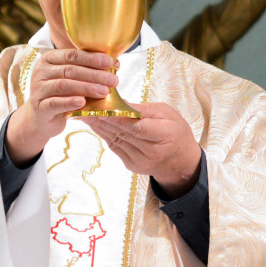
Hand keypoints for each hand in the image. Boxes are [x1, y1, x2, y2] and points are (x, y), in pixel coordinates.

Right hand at [6, 48, 120, 162]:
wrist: (40, 118)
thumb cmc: (61, 94)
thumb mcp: (72, 79)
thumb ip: (88, 69)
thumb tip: (115, 63)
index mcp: (50, 59)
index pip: (72, 55)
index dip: (92, 58)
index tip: (110, 62)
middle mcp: (41, 71)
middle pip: (70, 70)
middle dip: (94, 74)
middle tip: (113, 80)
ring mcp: (38, 89)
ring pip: (64, 85)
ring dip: (86, 87)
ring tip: (104, 91)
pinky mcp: (39, 107)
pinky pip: (55, 103)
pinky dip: (69, 102)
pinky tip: (83, 102)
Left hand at [83, 103, 203, 196]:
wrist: (180, 161)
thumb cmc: (175, 131)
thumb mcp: (167, 114)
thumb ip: (144, 109)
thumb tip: (121, 102)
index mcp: (165, 135)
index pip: (138, 127)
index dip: (119, 119)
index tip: (103, 108)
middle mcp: (152, 151)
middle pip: (123, 133)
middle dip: (103, 119)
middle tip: (87, 106)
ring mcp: (140, 160)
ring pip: (115, 140)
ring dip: (99, 126)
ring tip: (85, 113)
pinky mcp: (131, 164)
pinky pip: (114, 146)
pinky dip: (103, 134)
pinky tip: (95, 124)